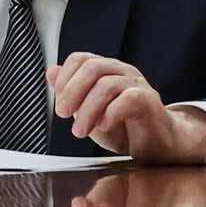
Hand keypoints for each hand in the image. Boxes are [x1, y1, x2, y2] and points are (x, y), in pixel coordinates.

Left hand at [46, 53, 205, 162]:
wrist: (155, 147)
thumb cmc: (123, 129)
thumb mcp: (88, 112)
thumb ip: (71, 94)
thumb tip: (50, 72)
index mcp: (106, 71)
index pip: (81, 59)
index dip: (65, 79)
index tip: (60, 104)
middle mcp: (122, 72)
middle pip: (93, 67)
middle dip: (72, 92)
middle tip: (64, 115)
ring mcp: (138, 84)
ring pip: (107, 85)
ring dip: (88, 110)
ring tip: (81, 131)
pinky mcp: (150, 101)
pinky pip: (128, 98)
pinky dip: (111, 113)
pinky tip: (104, 127)